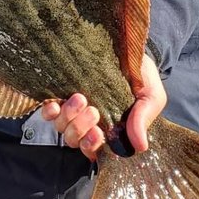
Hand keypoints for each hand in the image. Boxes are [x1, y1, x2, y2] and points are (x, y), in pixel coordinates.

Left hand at [41, 56, 166, 160]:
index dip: (91, 146)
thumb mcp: (150, 96)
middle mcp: (88, 124)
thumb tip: (140, 147)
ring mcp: (73, 110)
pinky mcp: (61, 94)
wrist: (130, 48)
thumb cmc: (142, 77)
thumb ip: (144, 119)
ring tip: (80, 99)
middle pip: (74, 140)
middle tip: (94, 111)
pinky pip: (48, 112)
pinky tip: (56, 104)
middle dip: (81, 129)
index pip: (93, 150)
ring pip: (61, 127)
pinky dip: (50, 112)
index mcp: (109, 131)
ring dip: (68, 117)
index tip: (99, 133)